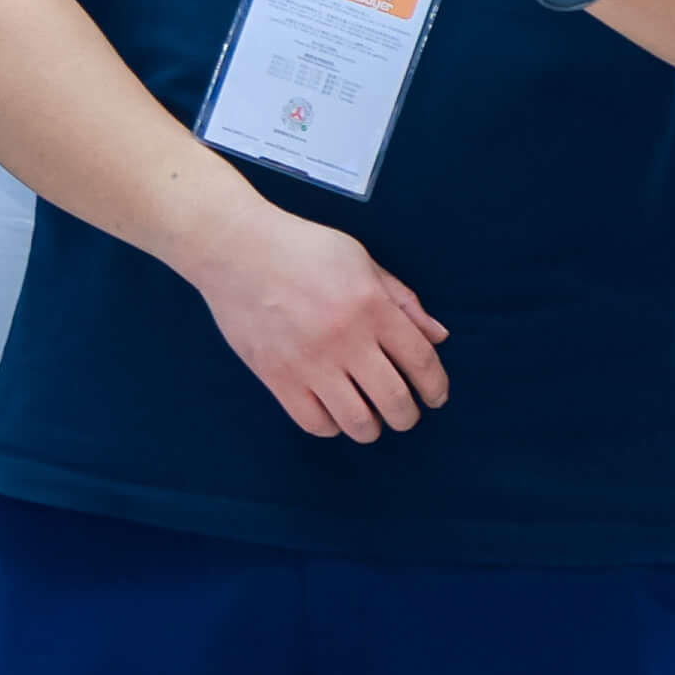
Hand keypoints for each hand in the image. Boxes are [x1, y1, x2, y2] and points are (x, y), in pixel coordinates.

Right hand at [180, 196, 450, 440]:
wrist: (236, 248)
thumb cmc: (302, 248)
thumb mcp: (361, 260)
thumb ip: (402, 300)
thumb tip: (438, 337)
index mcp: (372, 305)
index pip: (421, 361)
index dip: (436, 387)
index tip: (436, 398)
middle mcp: (346, 339)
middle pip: (395, 401)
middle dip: (408, 416)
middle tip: (404, 413)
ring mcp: (310, 362)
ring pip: (358, 422)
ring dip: (372, 427)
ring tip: (369, 417)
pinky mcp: (277, 377)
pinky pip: (315, 423)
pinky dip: (332, 426)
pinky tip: (333, 411)